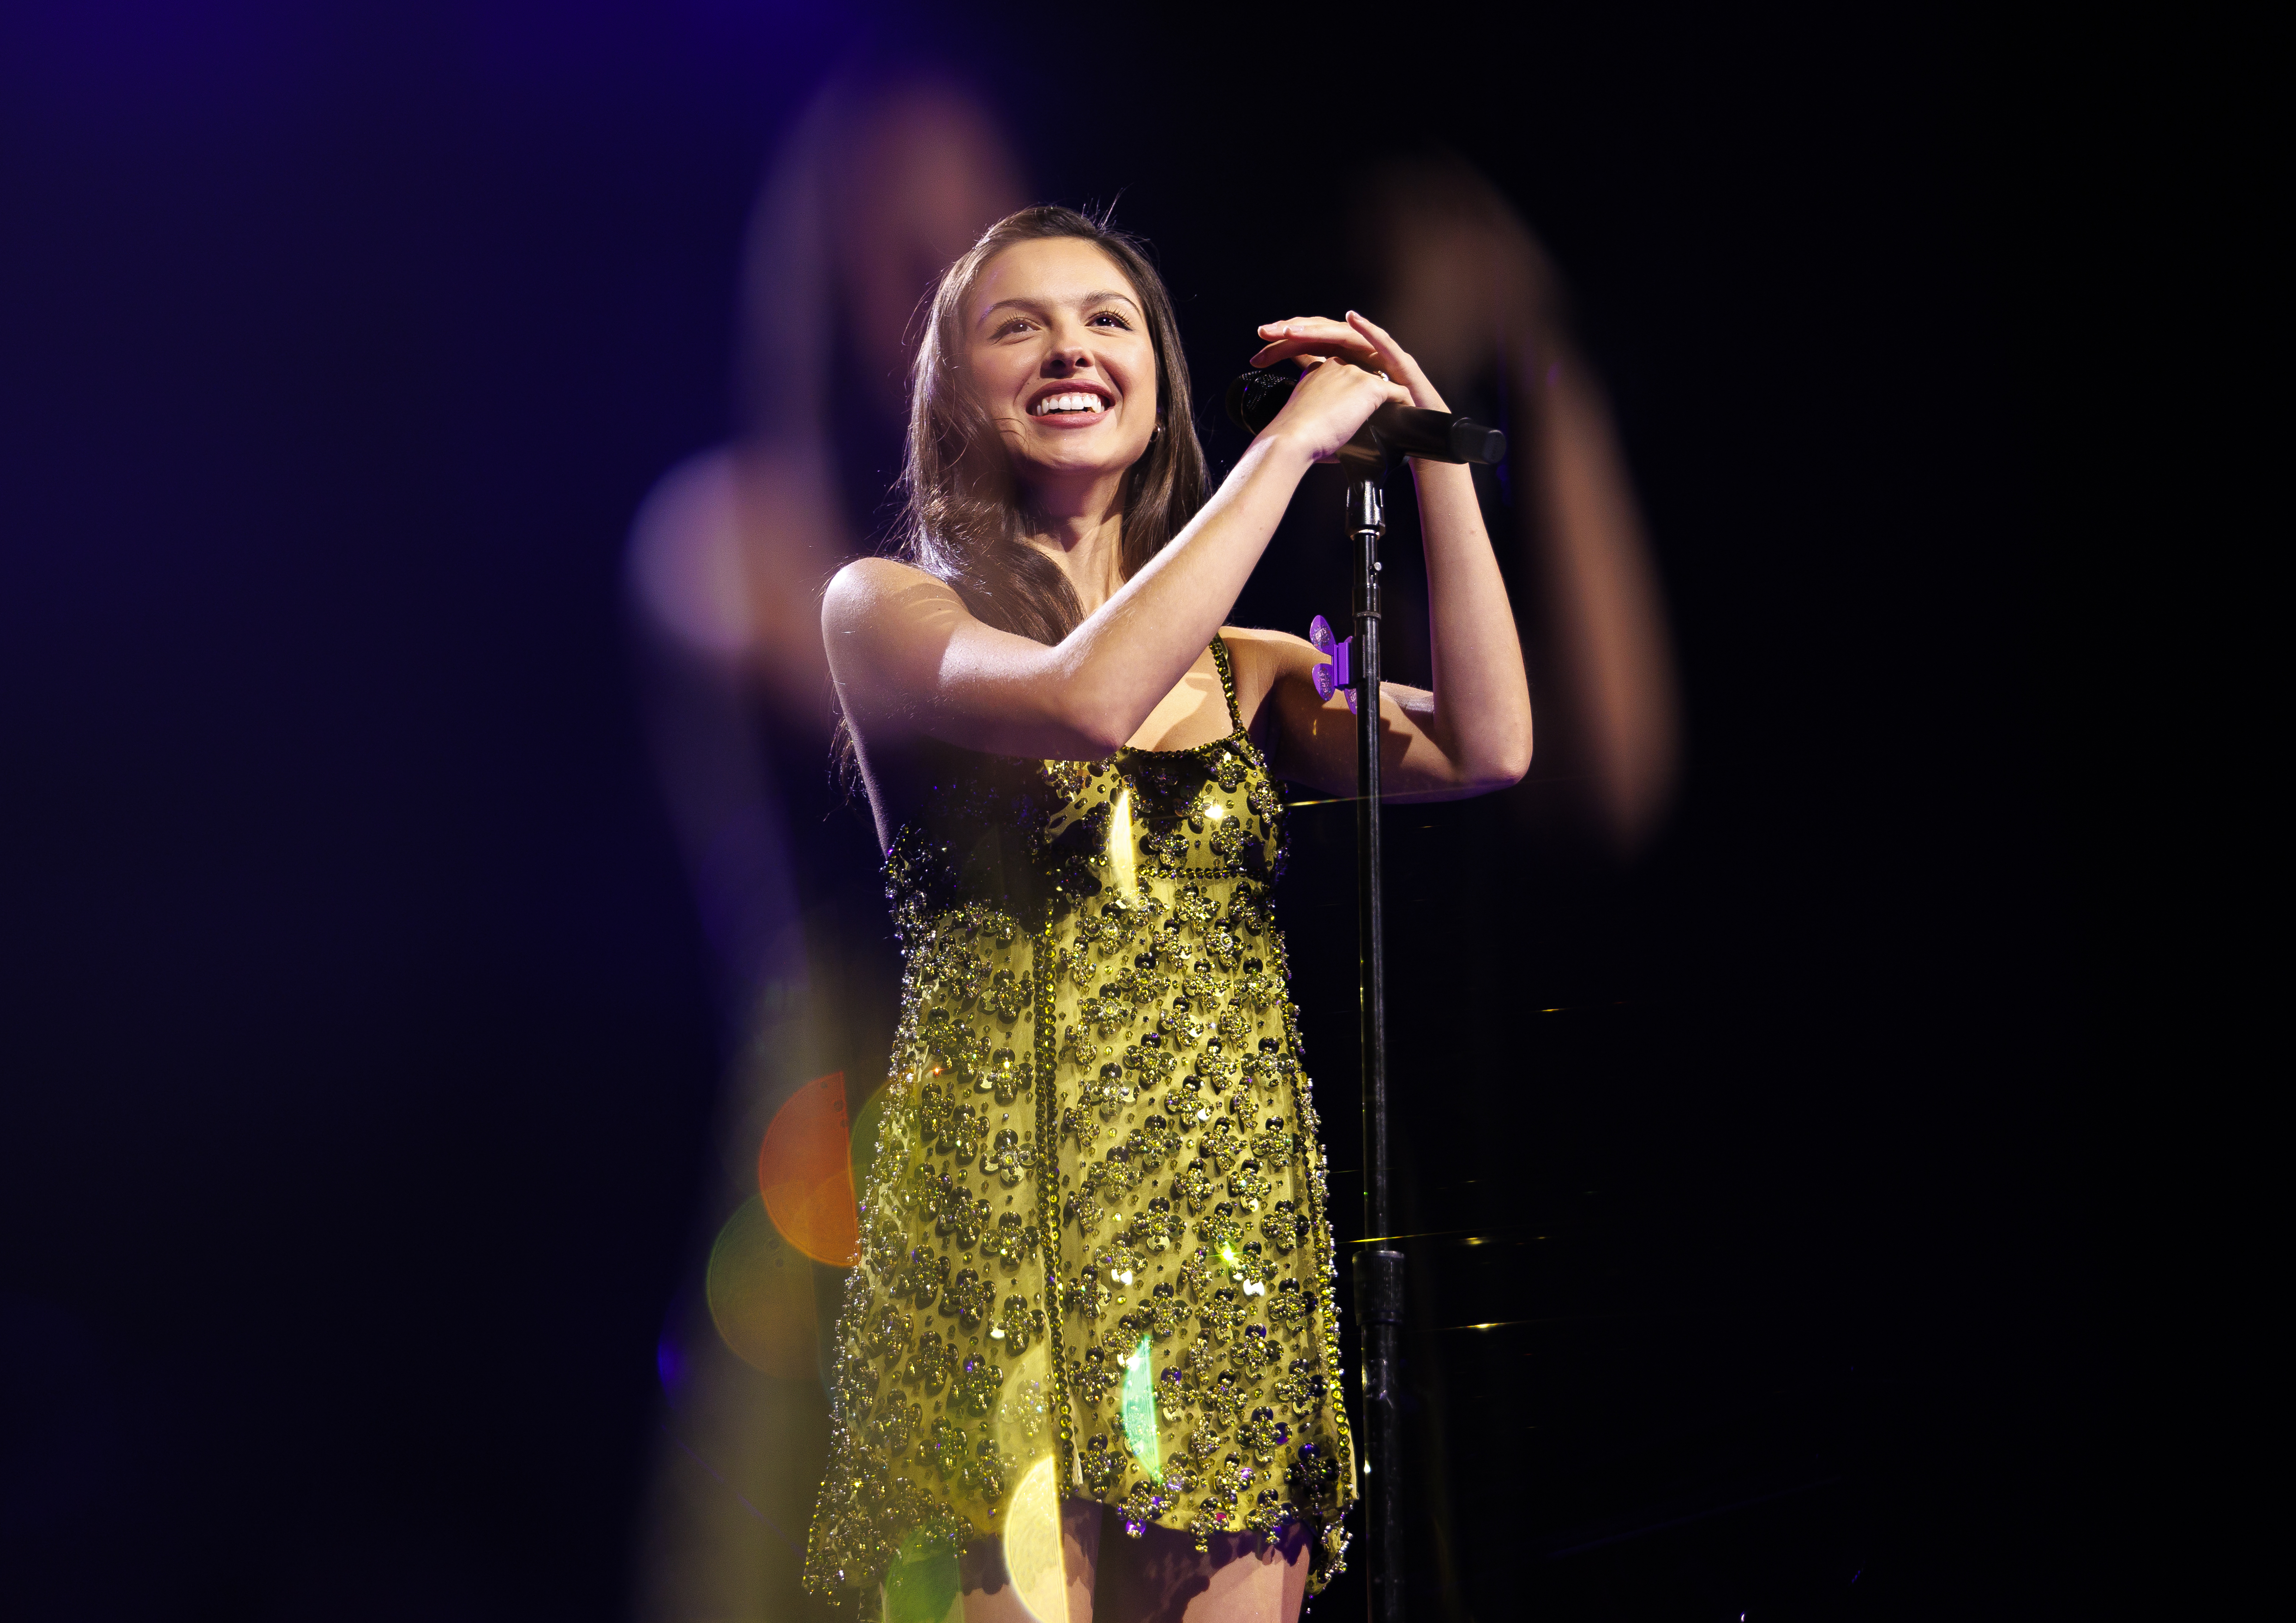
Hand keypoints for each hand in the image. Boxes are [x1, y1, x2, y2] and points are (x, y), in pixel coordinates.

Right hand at [1248, 346, 1412, 466]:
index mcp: (1318, 371)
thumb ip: (1319, 414)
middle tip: (1378, 416)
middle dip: (1371, 395)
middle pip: (1364, 377)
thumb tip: (1333, 436)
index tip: (1356, 409)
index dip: (1352, 394)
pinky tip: (1404, 418)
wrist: (1291, 439)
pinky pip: (1397, 392)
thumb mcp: (1304, 415)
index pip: (1343, 377)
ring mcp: (1353, 373)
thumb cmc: (1294, 437)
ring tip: (1395, 417)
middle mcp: (1336, 366)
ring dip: (1388, 400)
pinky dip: (1403, 405)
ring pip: (1381, 384)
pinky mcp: (1368, 386)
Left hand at [1252, 310, 1450, 413]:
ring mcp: (1379, 356)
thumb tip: (1291, 406)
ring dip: (1319, 328)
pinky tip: (1352, 318)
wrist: (1418, 439)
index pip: (1307, 349)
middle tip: (1265, 333)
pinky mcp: (1400, 362)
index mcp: (1342, 366)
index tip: (1255, 357)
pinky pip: (1382, 343)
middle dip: (1292, 332)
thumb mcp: (1338, 418)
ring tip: (1295, 327)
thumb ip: (1322, 407)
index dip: (1282, 350)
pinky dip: (1368, 330)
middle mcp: (1358, 356)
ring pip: (1345, 336)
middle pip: (1321, 336)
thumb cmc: (1380, 427)